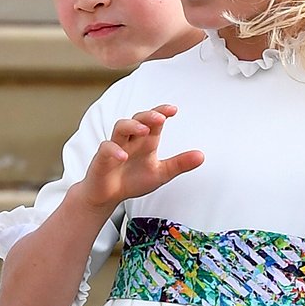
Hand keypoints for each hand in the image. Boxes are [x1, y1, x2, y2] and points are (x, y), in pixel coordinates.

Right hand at [69, 105, 205, 210]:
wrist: (108, 196)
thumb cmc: (133, 180)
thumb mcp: (160, 173)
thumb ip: (179, 164)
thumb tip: (202, 156)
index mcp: (146, 141)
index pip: (153, 121)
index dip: (161, 112)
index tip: (173, 109)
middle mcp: (131, 140)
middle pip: (137, 119)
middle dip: (148, 116)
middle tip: (160, 118)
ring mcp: (115, 147)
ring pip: (120, 127)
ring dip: (132, 126)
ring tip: (144, 130)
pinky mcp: (102, 159)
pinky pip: (106, 149)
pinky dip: (114, 151)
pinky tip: (123, 156)